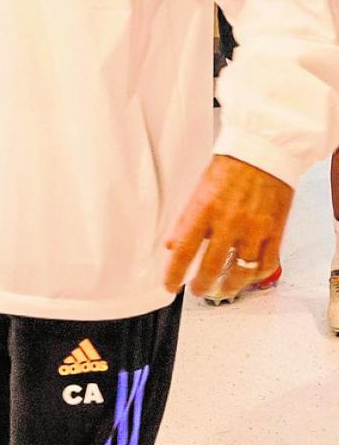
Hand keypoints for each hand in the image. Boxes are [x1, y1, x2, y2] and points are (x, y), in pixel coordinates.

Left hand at [164, 155, 292, 297]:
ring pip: (240, 271)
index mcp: (204, 209)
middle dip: (201, 285)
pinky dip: (255, 276)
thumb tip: (171, 245)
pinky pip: (266, 264)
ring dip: (228, 286)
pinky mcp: (275, 232)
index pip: (184, 249)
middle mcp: (229, 221)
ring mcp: (254, 229)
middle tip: (196, 290)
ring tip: (220, 290)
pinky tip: (247, 278)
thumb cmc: (229, 169)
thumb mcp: (198, 190)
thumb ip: (185, 220)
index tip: (170, 286)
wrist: (261, 154)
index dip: (175, 273)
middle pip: (212, 266)